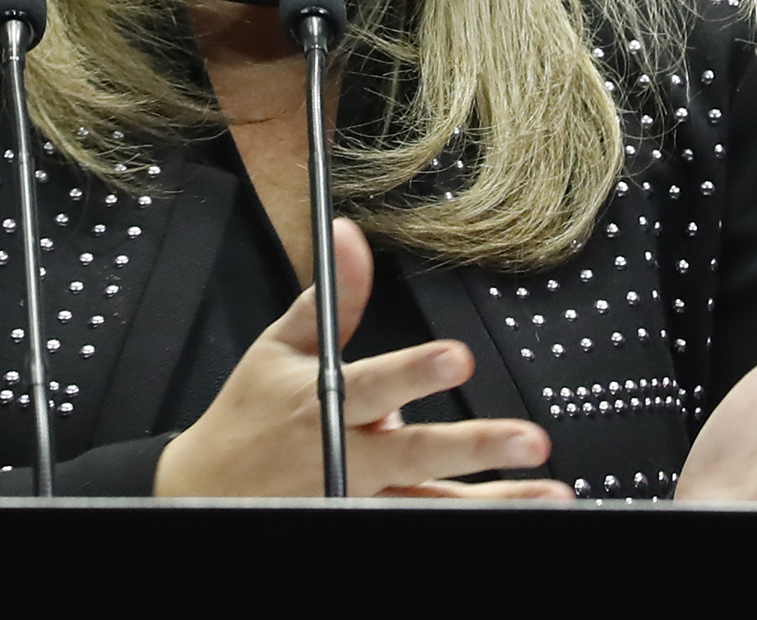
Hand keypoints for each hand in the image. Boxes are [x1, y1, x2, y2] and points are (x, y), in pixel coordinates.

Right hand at [156, 219, 570, 499]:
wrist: (208, 492)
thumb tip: (350, 234)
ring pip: (433, 503)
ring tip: (548, 491)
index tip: (457, 355)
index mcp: (325, 405)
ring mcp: (363, 498)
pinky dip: (478, 519)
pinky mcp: (370, 521)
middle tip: (529, 440)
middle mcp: (349, 458)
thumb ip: (330, 297)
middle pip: (417, 454)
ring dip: (496, 500)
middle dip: (475, 447)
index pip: (374, 384)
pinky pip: (428, 521)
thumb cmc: (249, 414)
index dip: (415, 372)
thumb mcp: (280, 348)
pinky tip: (524, 510)